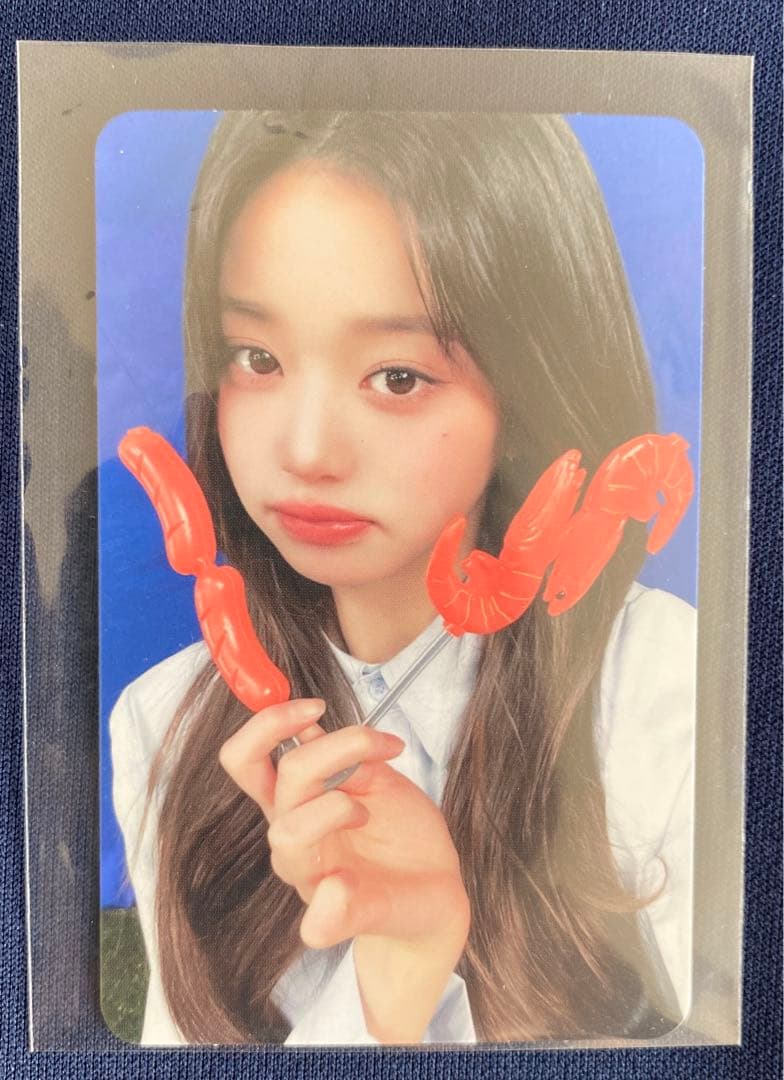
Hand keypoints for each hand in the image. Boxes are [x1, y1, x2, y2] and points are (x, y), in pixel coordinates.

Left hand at [218, 698, 470, 1040]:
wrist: (425, 891)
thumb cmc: (401, 908)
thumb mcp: (385, 917)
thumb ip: (350, 914)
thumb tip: (330, 892)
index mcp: (302, 868)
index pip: (288, 831)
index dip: (323, 814)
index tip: (365, 816)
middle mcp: (296, 828)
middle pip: (279, 777)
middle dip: (320, 755)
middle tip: (360, 741)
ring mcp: (310, 797)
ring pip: (294, 752)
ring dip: (340, 738)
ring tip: (387, 746)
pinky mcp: (332, 773)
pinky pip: (307, 737)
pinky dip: (325, 725)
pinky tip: (372, 737)